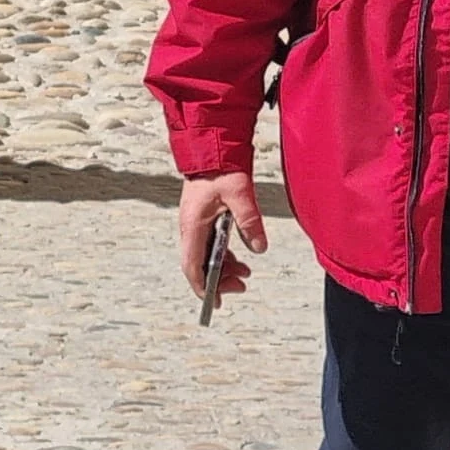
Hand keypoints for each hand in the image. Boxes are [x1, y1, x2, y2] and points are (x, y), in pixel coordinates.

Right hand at [177, 168, 267, 305]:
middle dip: (219, 280)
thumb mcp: (240, 194)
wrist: (211, 148)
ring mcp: (195, 224)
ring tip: (245, 273)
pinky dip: (223, 255)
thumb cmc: (221, 168)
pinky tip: (239, 257)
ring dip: (223, 268)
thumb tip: (259, 248)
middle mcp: (190, 228)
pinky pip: (209, 245)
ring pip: (205, 256)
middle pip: (199, 265)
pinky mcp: (202, 219)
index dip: (203, 287)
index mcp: (193, 225)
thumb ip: (250, 222)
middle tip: (241, 286)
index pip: (192, 266)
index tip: (215, 301)